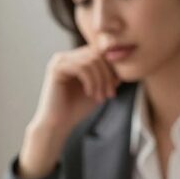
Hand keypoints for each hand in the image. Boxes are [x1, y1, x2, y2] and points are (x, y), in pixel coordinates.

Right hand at [18, 47, 120, 178]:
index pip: (100, 53)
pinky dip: (90, 82)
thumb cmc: (76, 109)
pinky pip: (81, 68)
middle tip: (109, 95)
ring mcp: (60, 61)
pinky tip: (89, 94)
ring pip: (91, 61)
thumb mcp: (98, 90)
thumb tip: (124, 65)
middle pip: (97, 54)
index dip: (111, 69)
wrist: (58, 125)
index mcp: (75, 59)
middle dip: (107, 76)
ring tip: (100, 98)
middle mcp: (66, 56)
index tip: (114, 90)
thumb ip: (108, 77)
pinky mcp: (56, 68)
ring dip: (100, 81)